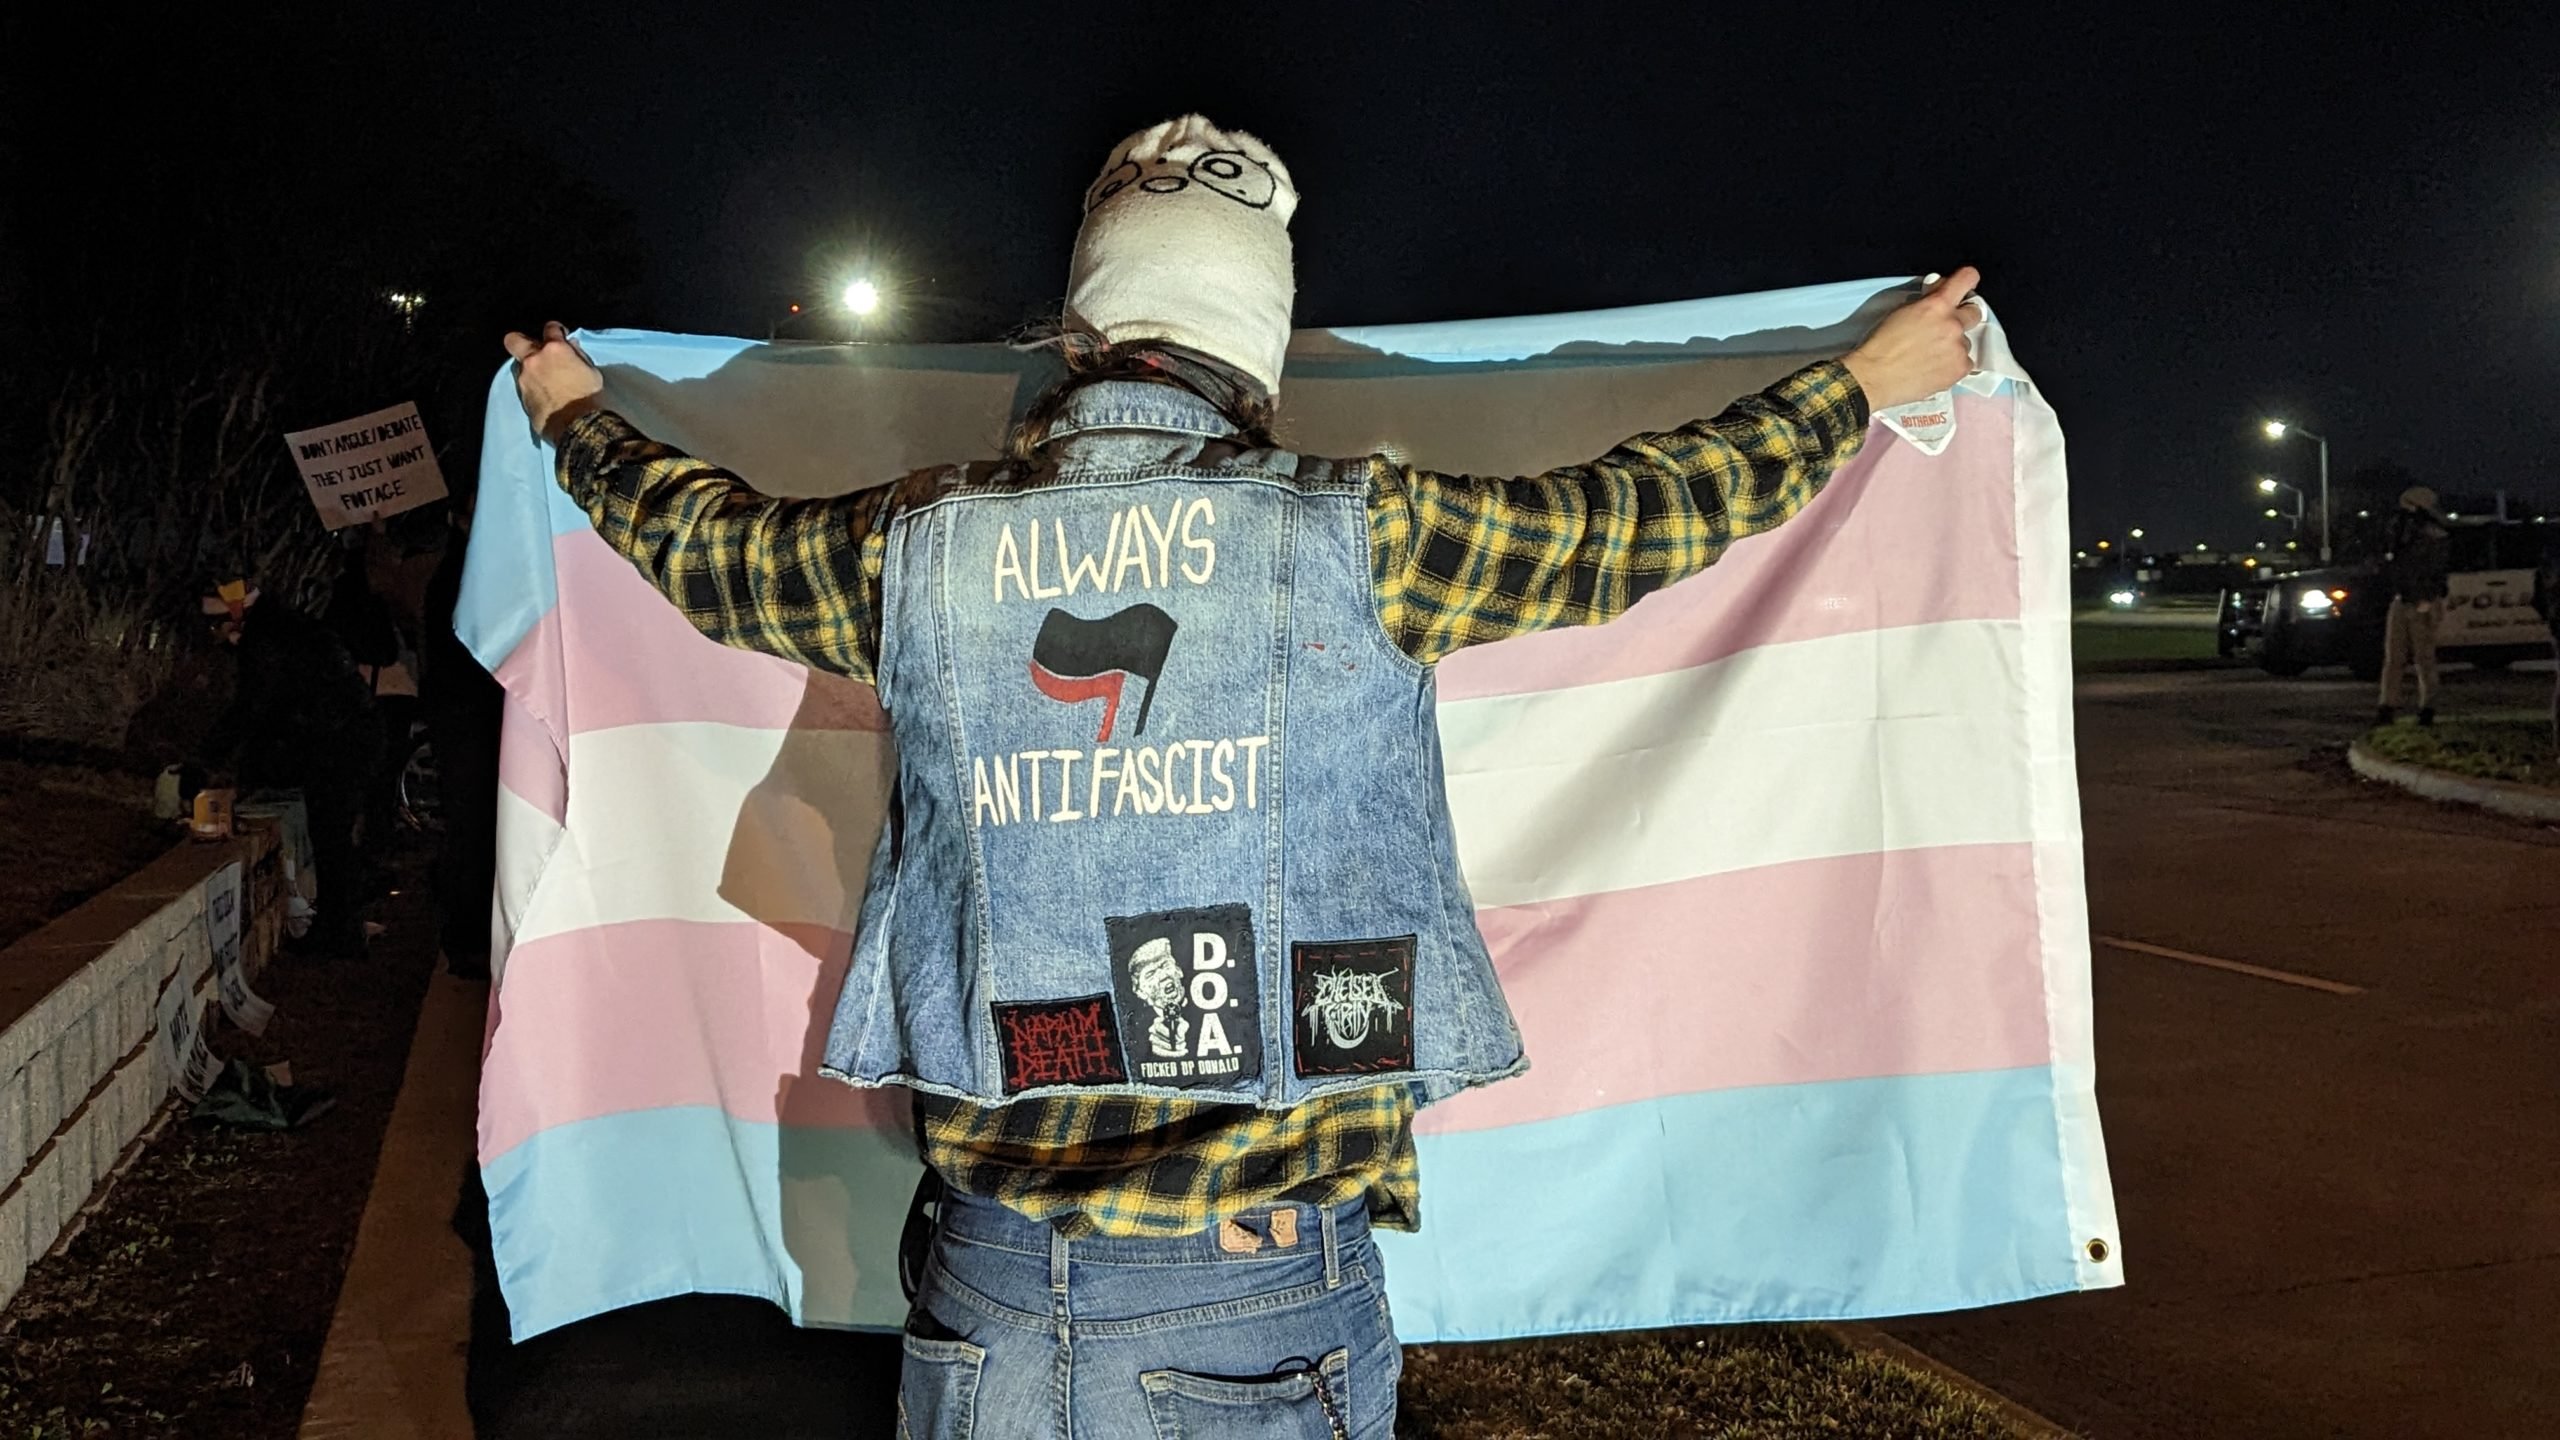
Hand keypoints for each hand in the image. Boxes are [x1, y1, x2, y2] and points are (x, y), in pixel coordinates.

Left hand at [502, 321, 603, 440]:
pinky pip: (523, 386)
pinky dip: (532, 387)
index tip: (559, 335)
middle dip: (521, 341)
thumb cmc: (589, 398)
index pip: (550, 328)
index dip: (555, 330)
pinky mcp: (521, 397)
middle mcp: (534, 360)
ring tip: (545, 381)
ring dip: (530, 369)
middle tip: (532, 349)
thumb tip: (570, 346)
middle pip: (514, 340)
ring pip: (520, 366)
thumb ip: (577, 355)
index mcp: (555, 349)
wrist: (578, 426)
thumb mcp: (592, 372)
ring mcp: (525, 379)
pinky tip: (545, 396)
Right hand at [1842, 268, 1983, 411]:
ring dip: (1954, 345)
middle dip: (1962, 317)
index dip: (1966, 281)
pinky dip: (1953, 364)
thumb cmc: (1881, 346)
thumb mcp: (1901, 311)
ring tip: (1931, 355)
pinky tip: (1935, 367)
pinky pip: (1966, 362)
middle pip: (1974, 312)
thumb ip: (1926, 301)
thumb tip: (1938, 293)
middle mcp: (1952, 324)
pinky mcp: (1959, 369)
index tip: (1965, 287)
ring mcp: (1958, 348)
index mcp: (1936, 305)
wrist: (1874, 377)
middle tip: (1945, 328)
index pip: (1966, 279)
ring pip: (1966, 341)